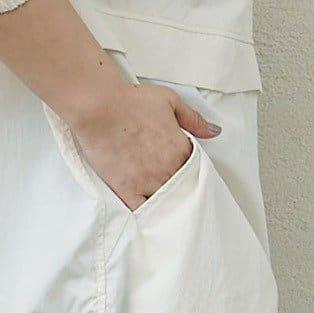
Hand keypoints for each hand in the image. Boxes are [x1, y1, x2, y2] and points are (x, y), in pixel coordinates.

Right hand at [64, 83, 221, 210]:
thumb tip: (214, 131)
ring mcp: (147, 182)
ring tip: (163, 199)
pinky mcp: (126, 189)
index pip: (196, 168)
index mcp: (180, 149)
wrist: (99, 108)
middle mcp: (167, 169)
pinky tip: (148, 210)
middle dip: (179, 185)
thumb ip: (194, 119)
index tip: (183, 167)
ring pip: (165, 201)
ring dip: (166, 200)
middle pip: (182, 187)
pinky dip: (146, 212)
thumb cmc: (131, 102)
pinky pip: (141, 210)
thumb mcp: (170, 101)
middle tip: (171, 182)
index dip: (190, 168)